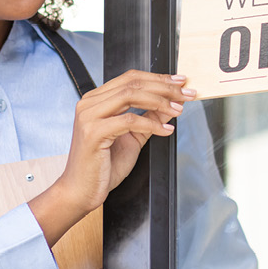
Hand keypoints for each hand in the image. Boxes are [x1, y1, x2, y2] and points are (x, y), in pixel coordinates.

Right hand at [30, 71, 195, 245]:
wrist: (81, 191)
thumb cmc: (102, 167)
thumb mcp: (132, 138)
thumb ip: (149, 119)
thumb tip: (171, 105)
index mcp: (96, 101)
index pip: (130, 78)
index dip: (158, 78)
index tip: (180, 82)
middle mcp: (89, 104)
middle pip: (132, 83)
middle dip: (164, 87)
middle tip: (186, 94)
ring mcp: (89, 116)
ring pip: (130, 95)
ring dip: (160, 101)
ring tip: (178, 109)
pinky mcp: (93, 132)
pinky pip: (129, 120)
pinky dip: (151, 124)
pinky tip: (166, 131)